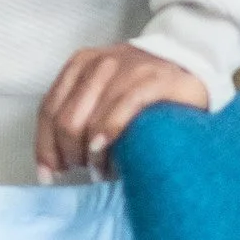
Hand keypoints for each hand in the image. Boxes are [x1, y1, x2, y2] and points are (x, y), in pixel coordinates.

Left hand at [36, 42, 209, 179]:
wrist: (193, 66)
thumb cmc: (144, 92)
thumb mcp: (104, 96)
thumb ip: (79, 117)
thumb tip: (54, 165)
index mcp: (81, 64)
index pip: (49, 110)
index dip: (45, 147)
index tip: (48, 175)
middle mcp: (100, 64)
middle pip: (66, 119)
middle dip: (70, 154)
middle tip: (85, 170)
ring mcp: (127, 69)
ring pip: (89, 120)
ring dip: (90, 155)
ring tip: (101, 172)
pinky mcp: (154, 80)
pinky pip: (123, 110)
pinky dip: (110, 136)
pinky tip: (108, 157)